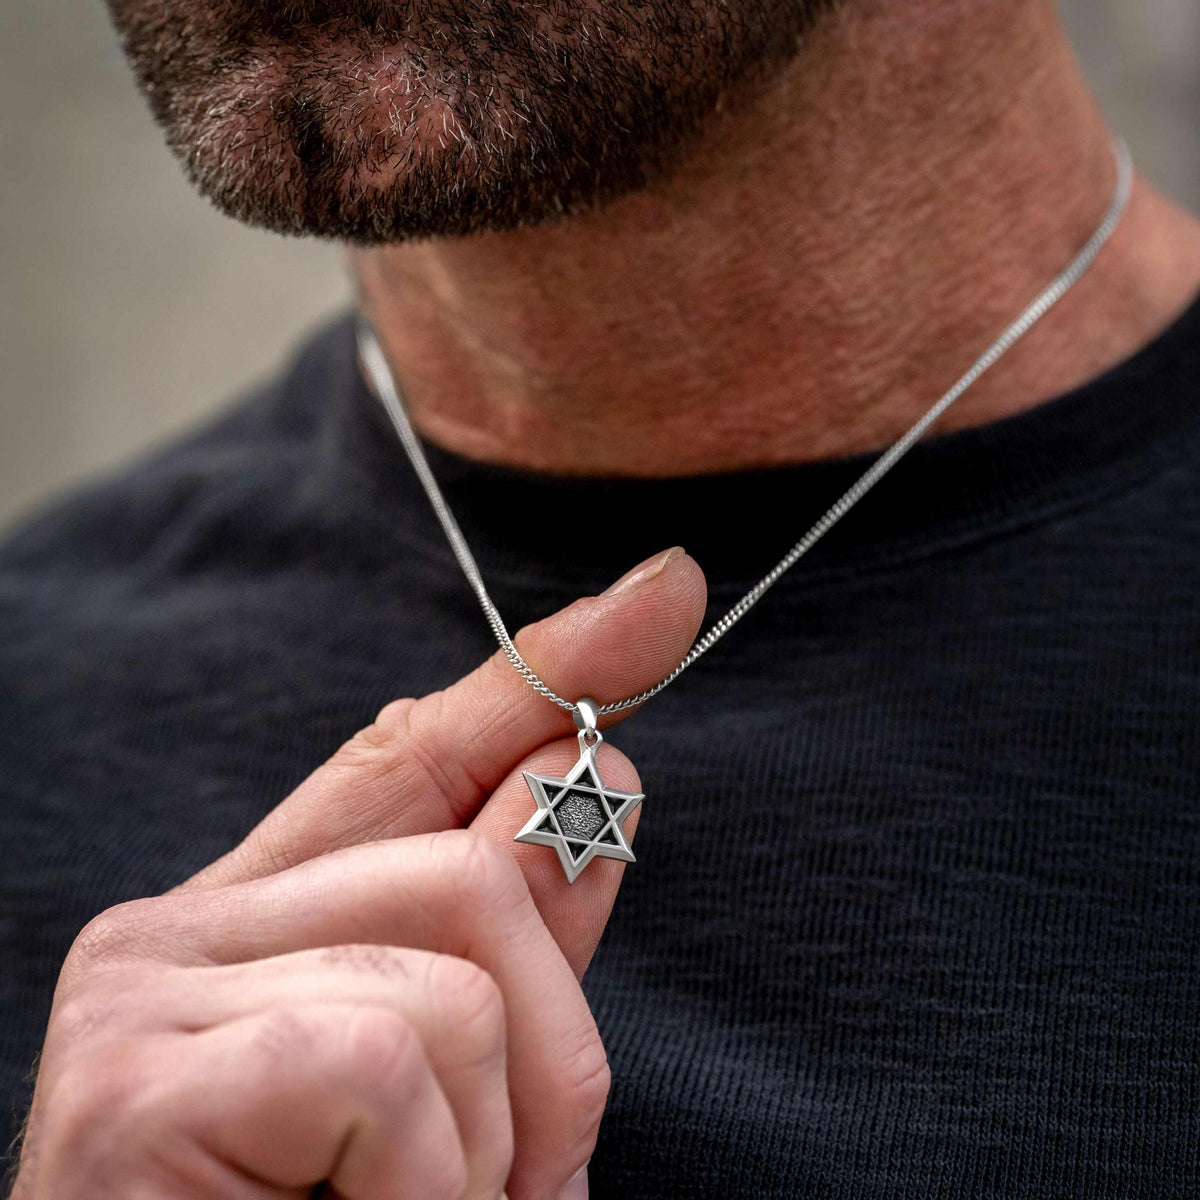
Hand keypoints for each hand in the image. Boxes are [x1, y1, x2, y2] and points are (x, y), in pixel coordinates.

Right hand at [11, 547, 706, 1199]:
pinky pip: (391, 1064)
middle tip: (501, 1196)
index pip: (419, 759)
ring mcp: (143, 995)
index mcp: (257, 931)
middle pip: (474, 875)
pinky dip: (429, 1194)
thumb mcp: (459, 1105)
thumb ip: (517, 950)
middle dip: (554, 1053)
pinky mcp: (134, 1082)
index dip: (545, 674)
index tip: (662, 592)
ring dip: (496, 1151)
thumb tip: (596, 786)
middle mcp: (179, 934)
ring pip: (455, 966)